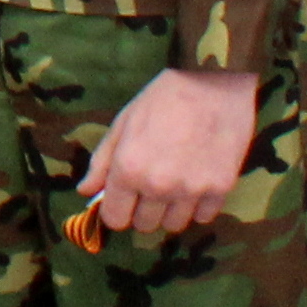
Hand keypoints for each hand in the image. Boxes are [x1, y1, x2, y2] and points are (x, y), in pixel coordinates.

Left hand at [79, 66, 256, 237]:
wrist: (215, 81)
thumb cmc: (164, 98)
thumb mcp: (123, 123)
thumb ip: (102, 162)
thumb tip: (86, 191)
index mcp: (128, 169)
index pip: (114, 219)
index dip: (117, 210)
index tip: (124, 200)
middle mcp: (158, 185)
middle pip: (144, 225)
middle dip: (144, 209)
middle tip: (152, 185)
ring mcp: (191, 190)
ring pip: (174, 225)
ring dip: (171, 210)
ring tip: (176, 182)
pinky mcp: (220, 188)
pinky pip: (203, 216)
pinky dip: (199, 205)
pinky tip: (197, 180)